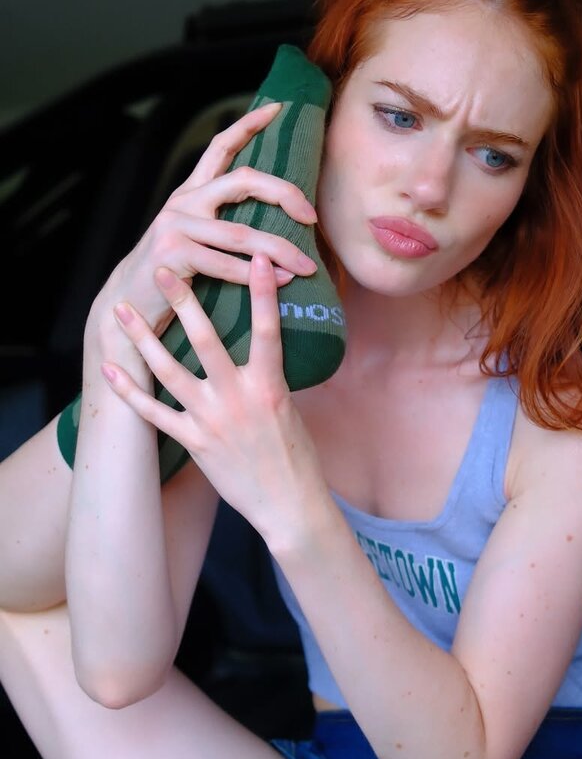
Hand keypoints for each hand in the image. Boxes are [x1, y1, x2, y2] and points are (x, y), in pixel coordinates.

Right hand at [91, 102, 318, 339]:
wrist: (127, 305)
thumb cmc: (174, 275)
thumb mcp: (198, 240)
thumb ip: (225, 225)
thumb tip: (279, 222)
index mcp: (192, 193)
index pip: (221, 148)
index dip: (248, 125)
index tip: (277, 108)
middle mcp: (183, 202)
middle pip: (243, 181)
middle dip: (284, 194)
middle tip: (313, 215)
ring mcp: (175, 225)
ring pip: (240, 232)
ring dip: (279, 250)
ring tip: (306, 266)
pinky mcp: (170, 253)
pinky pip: (223, 263)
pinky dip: (254, 275)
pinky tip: (281, 282)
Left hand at [100, 255, 326, 543]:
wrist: (288, 503)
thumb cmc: (293, 453)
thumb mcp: (288, 406)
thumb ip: (266, 374)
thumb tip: (261, 343)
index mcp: (270, 386)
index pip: (268, 330)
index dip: (263, 291)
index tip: (258, 255)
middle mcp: (239, 398)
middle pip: (206, 340)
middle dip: (183, 301)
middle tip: (163, 268)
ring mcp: (212, 420)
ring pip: (170, 371)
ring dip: (142, 338)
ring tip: (121, 310)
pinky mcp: (194, 443)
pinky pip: (154, 412)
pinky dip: (129, 391)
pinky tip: (111, 369)